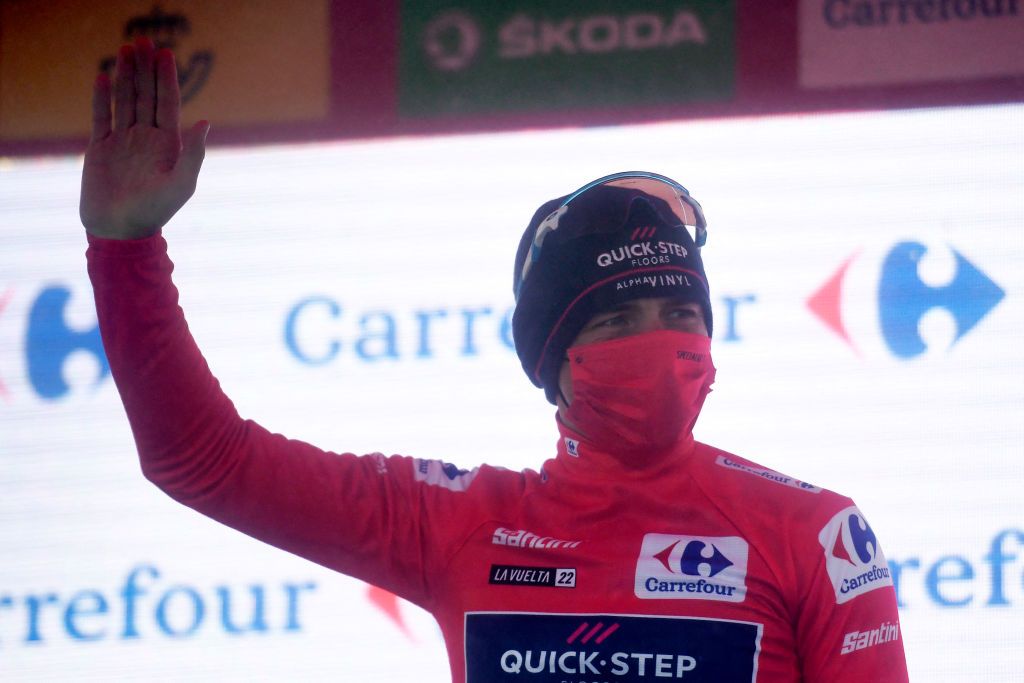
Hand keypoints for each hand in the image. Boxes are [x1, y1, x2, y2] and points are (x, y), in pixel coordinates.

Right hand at [80, 37, 209, 238]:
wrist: (121, 230)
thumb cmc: (155, 211)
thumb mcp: (181, 184)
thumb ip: (193, 154)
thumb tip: (205, 121)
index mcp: (168, 144)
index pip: (168, 103)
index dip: (167, 78)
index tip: (165, 53)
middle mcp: (146, 138)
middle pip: (146, 96)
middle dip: (145, 69)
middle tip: (144, 41)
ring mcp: (123, 141)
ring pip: (124, 101)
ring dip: (125, 75)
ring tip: (125, 49)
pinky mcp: (100, 148)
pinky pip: (101, 116)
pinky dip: (102, 97)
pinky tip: (104, 77)